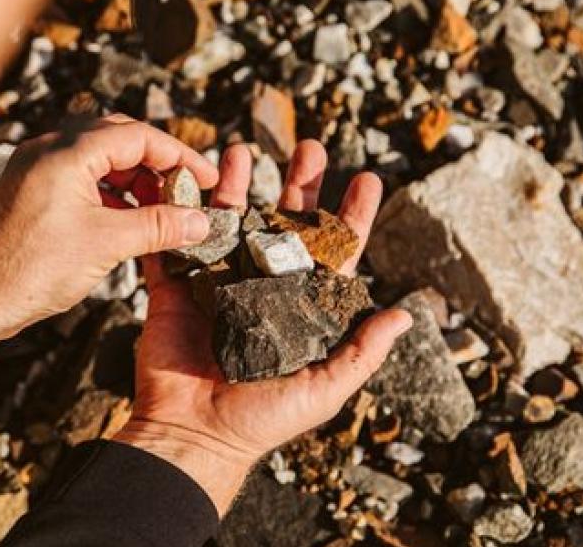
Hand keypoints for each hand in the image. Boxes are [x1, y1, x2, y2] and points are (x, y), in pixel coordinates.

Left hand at [0, 115, 218, 377]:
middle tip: (186, 190)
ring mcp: (37, 170)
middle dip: (158, 163)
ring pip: (100, 160)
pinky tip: (130, 220)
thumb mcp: (107, 244)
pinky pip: (82, 179)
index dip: (179, 156)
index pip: (138, 136)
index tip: (205, 178)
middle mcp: (49, 151)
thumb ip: (158, 226)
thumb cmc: (29, 269)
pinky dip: (112, 194)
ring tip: (163, 209)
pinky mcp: (32, 192)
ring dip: (135, 180)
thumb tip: (199, 221)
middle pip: (119, 139)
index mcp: (67, 152)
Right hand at [114, 140, 411, 513]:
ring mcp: (218, 284)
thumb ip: (361, 352)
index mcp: (301, 308)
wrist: (192, 434)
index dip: (352, 215)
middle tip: (310, 147)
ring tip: (240, 147)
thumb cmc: (263, 419)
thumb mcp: (324, 389)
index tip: (368, 179)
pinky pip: (178, 242)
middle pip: (285, 225)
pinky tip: (184, 177)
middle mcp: (262, 288)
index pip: (335, 253)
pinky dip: (179, 209)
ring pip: (231, 221)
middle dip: (299, 185)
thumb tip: (405, 315)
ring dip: (236, 183)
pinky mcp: (176, 289)